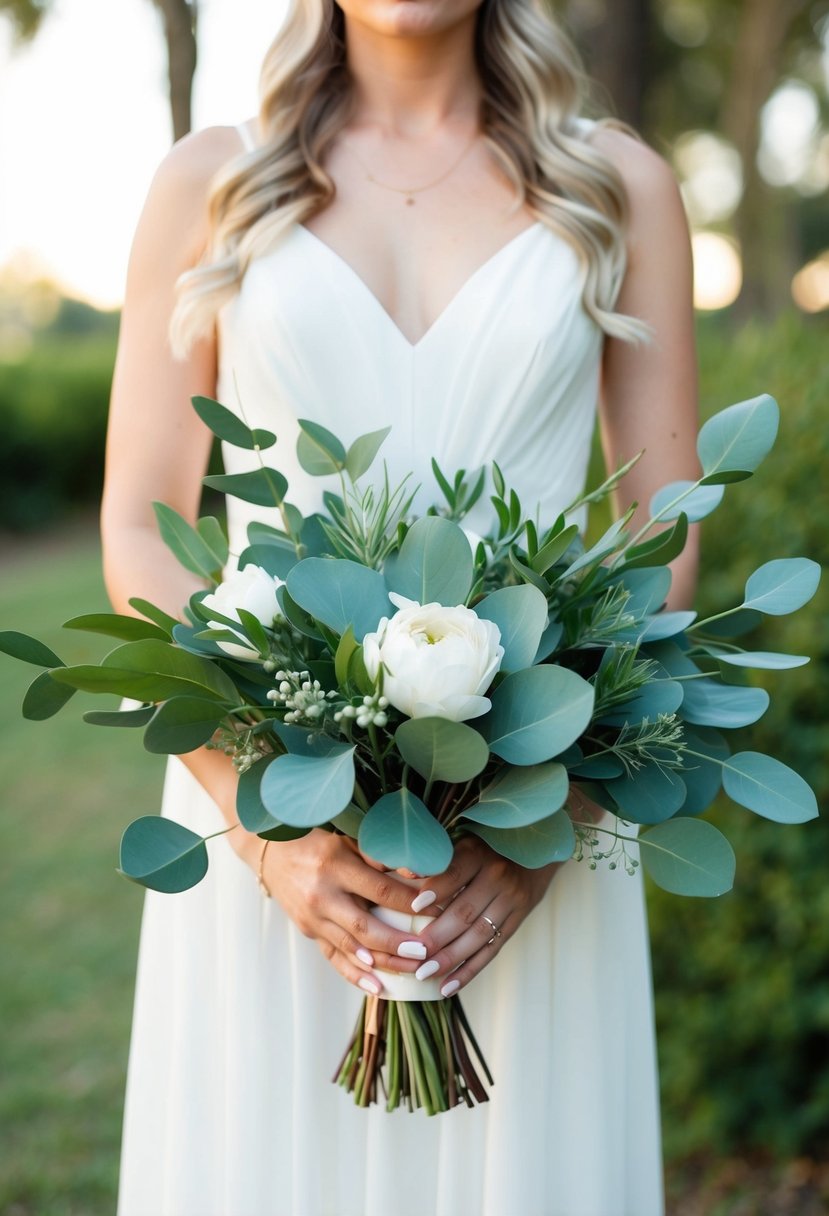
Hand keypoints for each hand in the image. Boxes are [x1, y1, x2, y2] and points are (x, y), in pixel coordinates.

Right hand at [256, 830, 431, 995]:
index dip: (408, 902)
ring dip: (385, 963)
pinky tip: (378, 987)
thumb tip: (418, 871)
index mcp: (335, 866)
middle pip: (365, 927)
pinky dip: (356, 975)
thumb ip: (380, 855)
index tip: (435, 911)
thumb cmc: (318, 840)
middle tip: (427, 951)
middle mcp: (322, 896)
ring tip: (414, 970)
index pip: (379, 890)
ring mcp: (312, 918)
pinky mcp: (308, 932)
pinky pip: (334, 958)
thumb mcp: (347, 838)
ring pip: (352, 948)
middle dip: (399, 943)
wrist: (270, 851)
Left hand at [411, 835, 560, 996]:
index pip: (456, 872)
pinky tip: (448, 986)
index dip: (437, 889)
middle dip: (438, 936)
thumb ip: (439, 860)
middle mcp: (498, 877)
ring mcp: (511, 901)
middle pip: (466, 911)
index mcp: (480, 853)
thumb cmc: (487, 846)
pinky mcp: (517, 921)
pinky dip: (469, 970)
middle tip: (414, 954)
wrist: (536, 850)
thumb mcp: (464, 842)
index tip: (414, 907)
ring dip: (451, 958)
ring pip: (478, 935)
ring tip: (425, 974)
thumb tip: (407, 874)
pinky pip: (492, 950)